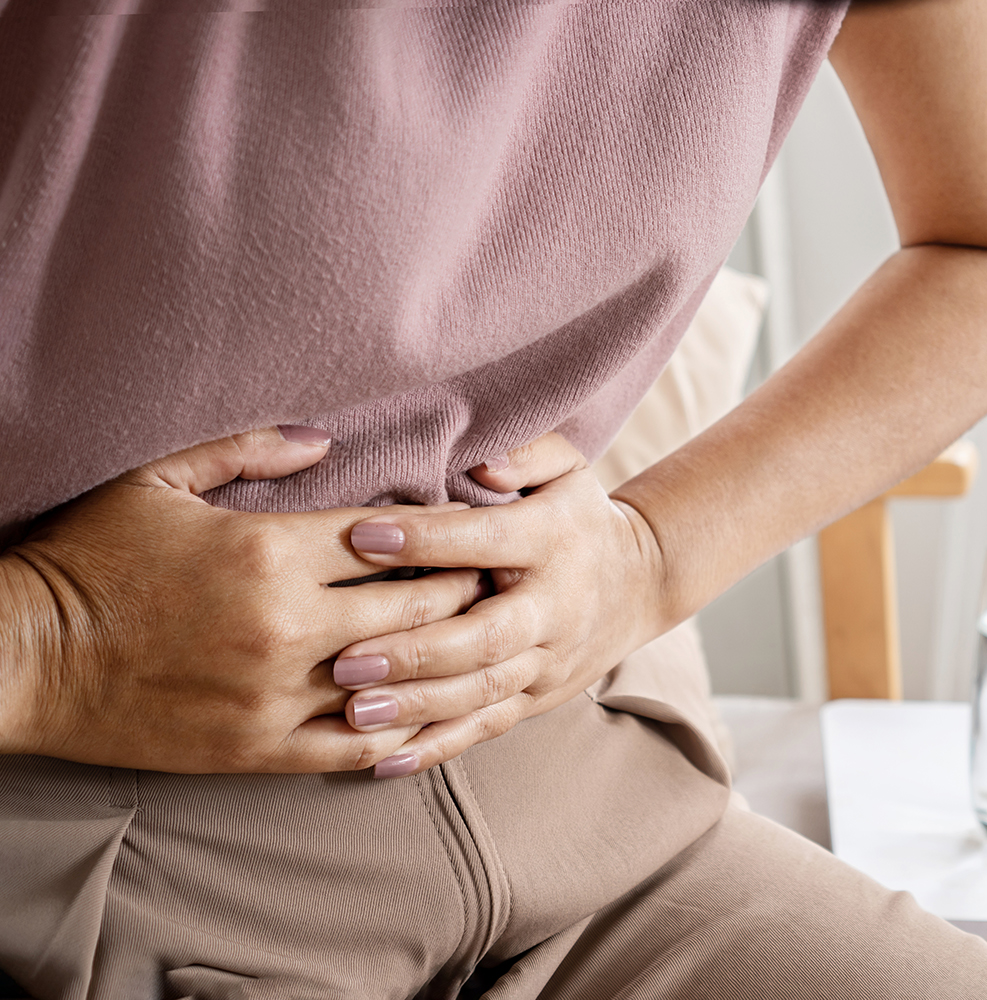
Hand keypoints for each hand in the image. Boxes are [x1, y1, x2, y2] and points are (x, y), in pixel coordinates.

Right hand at [1, 426, 482, 772]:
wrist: (21, 659)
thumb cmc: (88, 560)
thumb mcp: (158, 482)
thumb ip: (248, 450)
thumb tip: (325, 436)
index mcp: (268, 551)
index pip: (395, 538)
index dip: (444, 532)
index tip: (474, 529)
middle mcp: (287, 624)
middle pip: (417, 604)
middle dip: (465, 590)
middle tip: (497, 580)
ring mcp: (276, 692)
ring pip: (400, 676)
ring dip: (446, 658)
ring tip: (480, 642)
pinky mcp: (258, 748)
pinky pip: (355, 744)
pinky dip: (402, 727)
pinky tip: (432, 711)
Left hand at [329, 433, 667, 777]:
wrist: (642, 583)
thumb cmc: (579, 517)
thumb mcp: (568, 467)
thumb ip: (525, 454)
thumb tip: (480, 467)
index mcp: (550, 542)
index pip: (487, 540)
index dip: (427, 539)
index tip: (361, 535)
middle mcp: (552, 608)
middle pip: (485, 638)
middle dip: (415, 652)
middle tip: (345, 659)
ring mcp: (547, 661)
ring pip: (482, 692)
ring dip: (417, 707)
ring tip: (352, 712)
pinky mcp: (537, 698)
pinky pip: (486, 727)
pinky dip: (435, 748)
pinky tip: (380, 761)